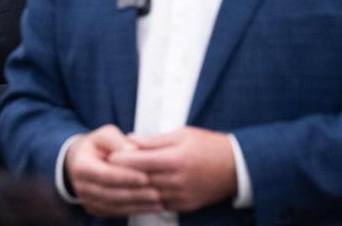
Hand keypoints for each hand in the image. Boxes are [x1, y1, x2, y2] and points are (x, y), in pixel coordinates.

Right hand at [65, 124, 162, 216]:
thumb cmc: (97, 145)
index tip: (145, 177)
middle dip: (135, 193)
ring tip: (157, 200)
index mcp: (80, 165)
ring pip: (114, 205)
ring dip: (137, 204)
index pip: (105, 174)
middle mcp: (81, 186)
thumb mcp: (105, 135)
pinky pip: (116, 212)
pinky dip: (134, 209)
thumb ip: (117, 140)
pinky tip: (150, 206)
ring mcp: (87, 200)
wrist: (82, 159)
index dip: (126, 176)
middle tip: (156, 192)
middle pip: (110, 193)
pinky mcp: (96, 208)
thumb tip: (132, 150)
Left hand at [109, 127, 236, 212]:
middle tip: (105, 168)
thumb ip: (154, 139)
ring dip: (131, 188)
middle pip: (141, 179)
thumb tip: (129, 139)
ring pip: (147, 194)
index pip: (140, 161)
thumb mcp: (182, 134)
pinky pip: (159, 204)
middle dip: (122, 174)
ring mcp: (181, 196)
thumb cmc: (209, 145)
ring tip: (116, 180)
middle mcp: (177, 180)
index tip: (107, 155)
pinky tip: (136, 191)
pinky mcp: (184, 206)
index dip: (121, 159)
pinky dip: (146, 197)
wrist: (237, 168)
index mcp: (176, 159)